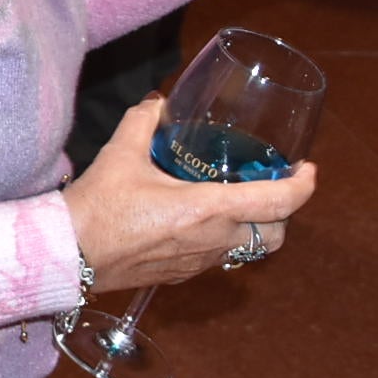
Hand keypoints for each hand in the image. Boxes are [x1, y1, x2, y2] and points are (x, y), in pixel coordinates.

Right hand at [63, 97, 316, 293]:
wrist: (70, 255)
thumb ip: (144, 122)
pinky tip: (199, 219)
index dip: (302, 185)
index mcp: (208, 209)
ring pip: (249, 248)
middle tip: (271, 184)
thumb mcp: (120, 153)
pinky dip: (224, 237)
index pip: (278, 202)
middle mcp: (214, 240)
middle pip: (276, 234)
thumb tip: (160, 103)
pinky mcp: (183, 274)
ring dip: (253, 225)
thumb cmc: (98, 207)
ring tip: (236, 199)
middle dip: (283, 211)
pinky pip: (219, 256)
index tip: (307, 169)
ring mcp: (201, 262)